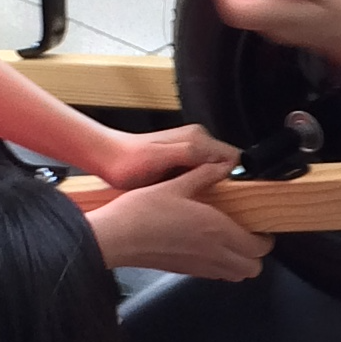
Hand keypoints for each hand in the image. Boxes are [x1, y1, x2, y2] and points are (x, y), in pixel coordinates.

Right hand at [86, 160, 270, 281]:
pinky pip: (216, 275)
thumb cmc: (142, 212)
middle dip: (256, 254)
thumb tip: (223, 166)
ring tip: (230, 242)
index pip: (259, 246)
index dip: (265, 238)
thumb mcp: (175, 185)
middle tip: (248, 235)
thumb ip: (204, 175)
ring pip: (236, 275)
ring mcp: (200, 267)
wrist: (115, 238)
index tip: (260, 226)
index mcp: (216, 230)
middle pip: (253, 268)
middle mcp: (213, 253)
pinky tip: (207, 247)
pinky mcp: (185, 272)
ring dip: (240, 262)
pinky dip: (221, 266)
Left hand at [95, 122, 236, 188]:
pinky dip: (199, 187)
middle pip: (226, 166)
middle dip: (223, 185)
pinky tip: (187, 197)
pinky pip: (202, 176)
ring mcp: (190, 151)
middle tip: (210, 203)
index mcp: (197, 138)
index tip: (225, 196)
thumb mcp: (160, 157)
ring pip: (215, 172)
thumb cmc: (127, 161)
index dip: (233, 178)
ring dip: (210, 187)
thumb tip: (222, 159)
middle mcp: (197, 142)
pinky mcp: (183, 161)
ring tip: (197, 202)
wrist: (106, 158)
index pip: (234, 158)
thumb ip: (191, 154)